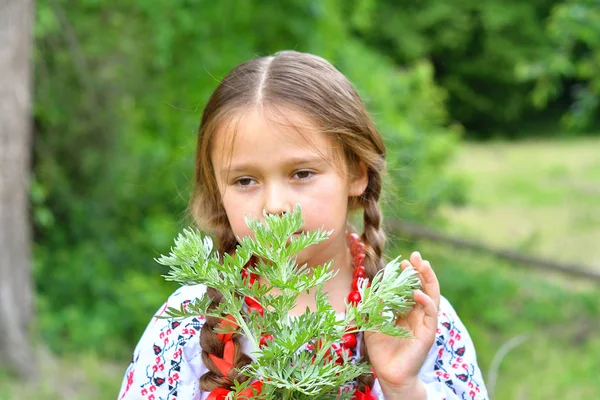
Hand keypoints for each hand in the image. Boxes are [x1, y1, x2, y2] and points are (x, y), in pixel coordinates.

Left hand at [364, 251, 439, 398]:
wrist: (389, 374)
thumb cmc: (381, 351)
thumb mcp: (372, 324)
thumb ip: (372, 307)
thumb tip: (367, 288)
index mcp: (406, 312)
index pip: (410, 288)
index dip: (408, 274)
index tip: (402, 261)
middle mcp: (417, 315)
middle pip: (423, 287)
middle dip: (421, 271)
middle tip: (416, 255)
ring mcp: (425, 323)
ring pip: (431, 296)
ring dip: (428, 279)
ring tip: (422, 264)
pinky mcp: (428, 333)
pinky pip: (431, 313)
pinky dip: (426, 301)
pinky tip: (418, 292)